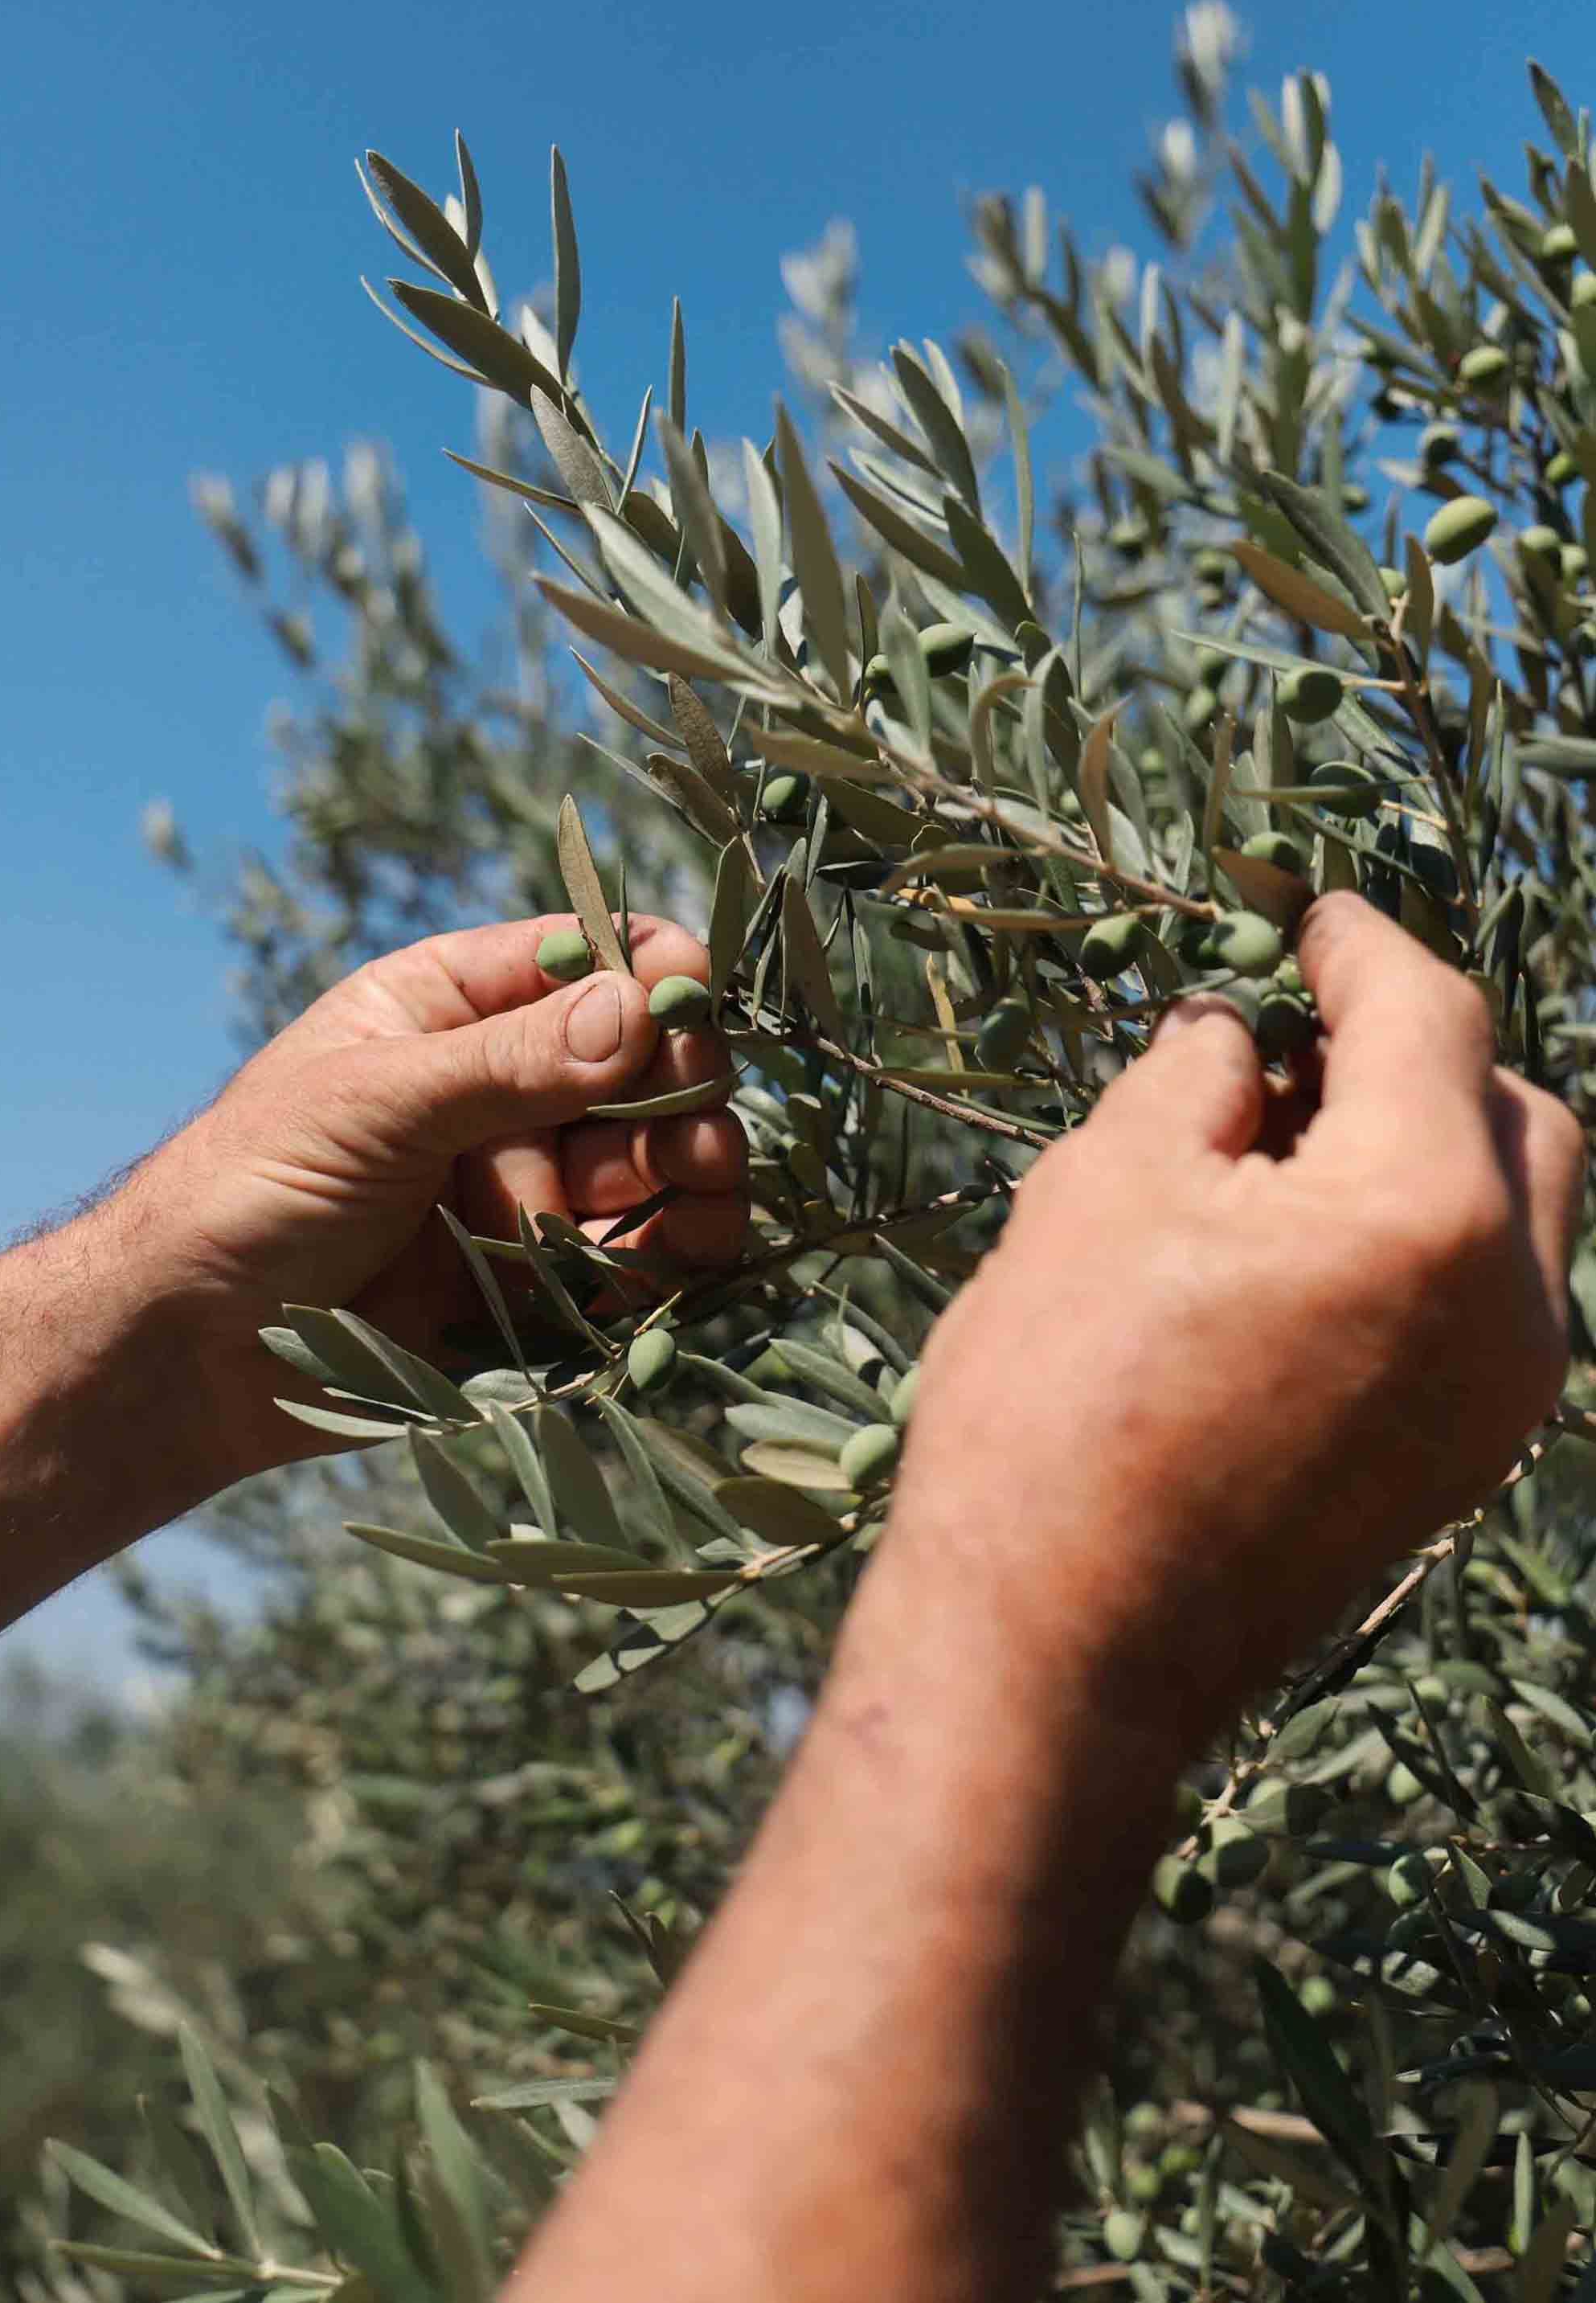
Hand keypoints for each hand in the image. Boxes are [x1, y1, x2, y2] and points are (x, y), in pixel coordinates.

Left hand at [123, 914, 747, 1488]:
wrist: (192, 1355)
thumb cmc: (248, 1190)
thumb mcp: (373, 1104)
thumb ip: (508, 1062)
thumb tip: (637, 1006)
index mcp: (453, 1007)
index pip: (581, 959)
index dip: (650, 974)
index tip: (694, 1002)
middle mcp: (506, 1089)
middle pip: (640, 1065)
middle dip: (678, 1089)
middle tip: (693, 1128)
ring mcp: (529, 1184)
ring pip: (656, 1162)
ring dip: (690, 1173)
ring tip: (701, 1191)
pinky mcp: (542, 1281)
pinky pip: (639, 1258)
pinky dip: (674, 1258)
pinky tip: (686, 1260)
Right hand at [892, 893, 1584, 1733]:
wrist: (1058, 1654)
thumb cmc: (1054, 1408)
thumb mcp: (1103, 1191)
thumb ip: (1197, 1079)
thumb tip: (1237, 1036)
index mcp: (1425, 1211)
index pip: (1428, 1017)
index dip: (1359, 947)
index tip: (1308, 917)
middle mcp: (1510, 1305)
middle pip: (1515, 1112)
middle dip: (1417, 1049)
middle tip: (1293, 1038)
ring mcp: (1503, 1401)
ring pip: (1514, 1215)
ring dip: (1424, 1148)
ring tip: (1282, 1148)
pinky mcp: (1465, 1466)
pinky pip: (1484, 1306)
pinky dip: (1418, 1243)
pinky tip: (1299, 1248)